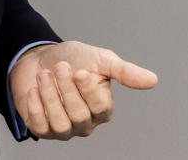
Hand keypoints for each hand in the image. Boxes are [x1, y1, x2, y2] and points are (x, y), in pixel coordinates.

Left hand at [10, 40, 157, 139]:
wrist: (42, 58)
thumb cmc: (74, 59)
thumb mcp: (101, 60)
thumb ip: (125, 71)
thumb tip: (152, 80)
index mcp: (103, 108)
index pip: (100, 107)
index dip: (87, 90)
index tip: (80, 70)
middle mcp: (86, 123)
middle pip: (79, 115)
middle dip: (66, 88)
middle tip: (61, 67)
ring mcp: (64, 129)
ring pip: (60, 123)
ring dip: (49, 95)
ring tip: (45, 74)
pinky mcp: (43, 129)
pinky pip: (40, 126)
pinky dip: (36, 105)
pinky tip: (35, 88)